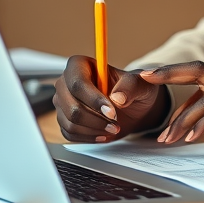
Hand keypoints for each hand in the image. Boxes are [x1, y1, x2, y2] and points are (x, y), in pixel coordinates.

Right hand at [53, 55, 167, 142]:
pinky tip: (103, 133)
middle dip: (96, 119)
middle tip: (116, 124)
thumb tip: (117, 97)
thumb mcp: (141, 83)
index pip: (78, 83)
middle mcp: (66, 82)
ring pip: (71, 122)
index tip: (112, 113)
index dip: (94, 100)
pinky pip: (70, 133)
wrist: (132, 107)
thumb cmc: (133, 89)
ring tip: (113, 128)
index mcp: (80, 65)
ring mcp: (62, 102)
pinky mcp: (64, 119)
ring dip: (95, 129)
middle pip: (72, 106)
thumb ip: (131, 85)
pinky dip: (89, 137)